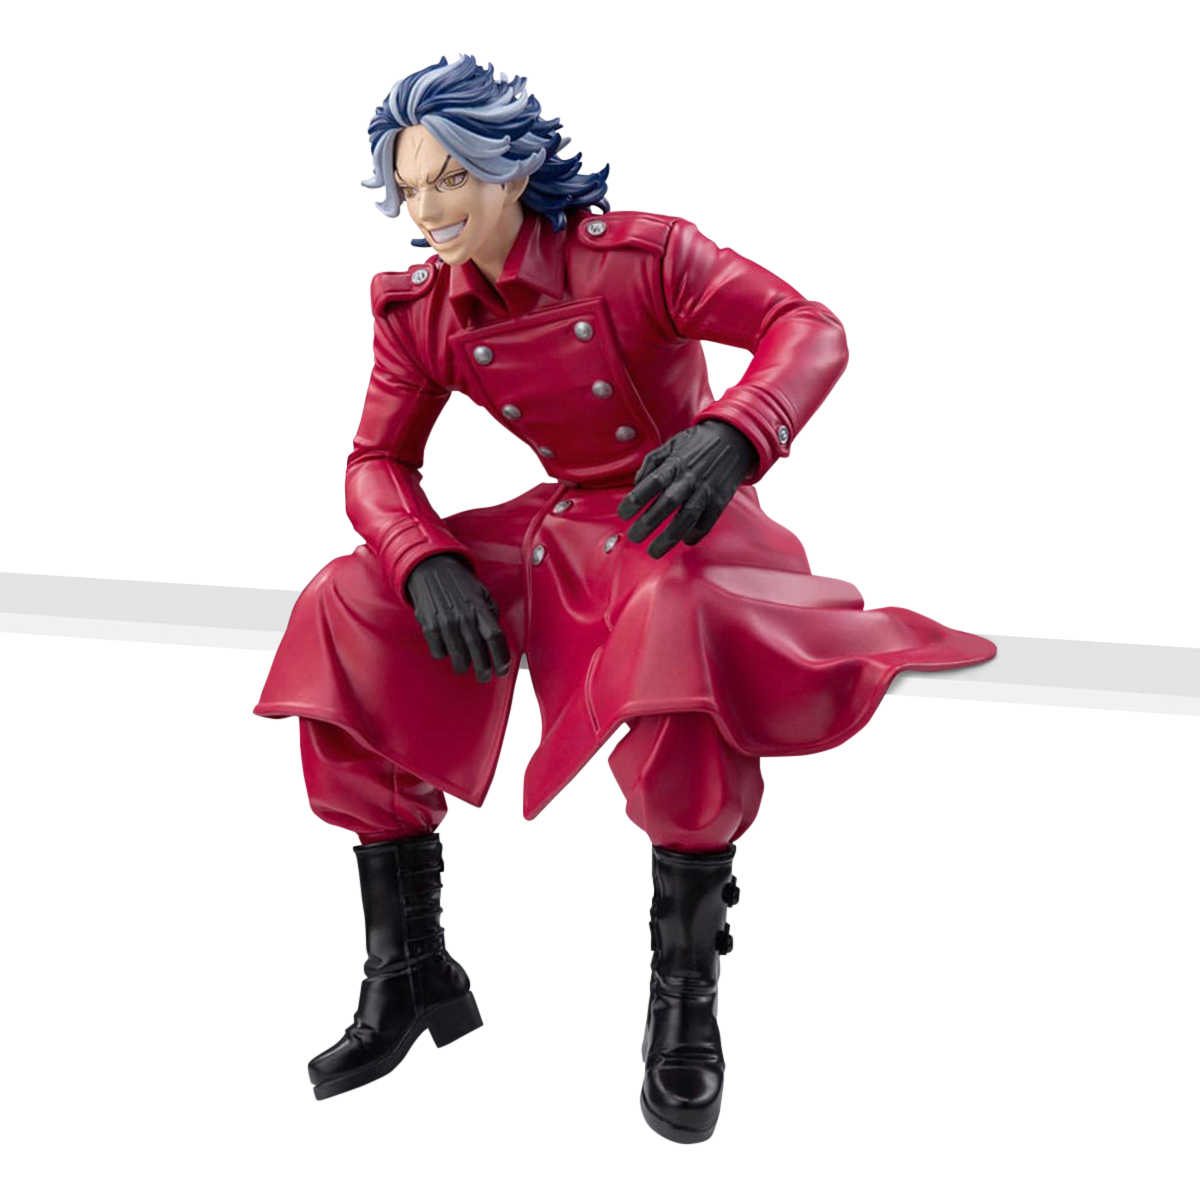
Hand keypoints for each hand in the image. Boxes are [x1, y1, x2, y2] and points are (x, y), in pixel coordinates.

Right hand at [404, 554, 511, 682]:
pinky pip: (438, 650)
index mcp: (479, 608)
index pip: (495, 637)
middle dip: (483, 669)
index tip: (502, 668)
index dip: (501, 656)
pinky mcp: (428, 625)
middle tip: (484, 677)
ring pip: (457, 655)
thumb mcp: (481, 593)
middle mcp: (463, 616)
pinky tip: (446, 650)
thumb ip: (490, 613)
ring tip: (464, 667)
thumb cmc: (459, 583)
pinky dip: (443, 654)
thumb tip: (497, 636)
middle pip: (477, 651)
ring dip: (462, 666)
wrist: (430, 568)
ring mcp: (445, 621)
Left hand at [617, 420, 758, 557]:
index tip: (623, 514)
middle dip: (648, 524)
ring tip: (654, 551)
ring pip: (687, 518)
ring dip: (669, 538)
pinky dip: (694, 534)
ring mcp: (707, 491)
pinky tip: (683, 540)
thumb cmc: (696, 444)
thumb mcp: (670, 445)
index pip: (652, 482)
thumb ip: (651, 463)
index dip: (636, 499)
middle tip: (634, 537)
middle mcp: (690, 478)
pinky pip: (706, 523)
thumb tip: (636, 484)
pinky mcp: (720, 501)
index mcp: (675, 464)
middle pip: (667, 503)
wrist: (734, 439)